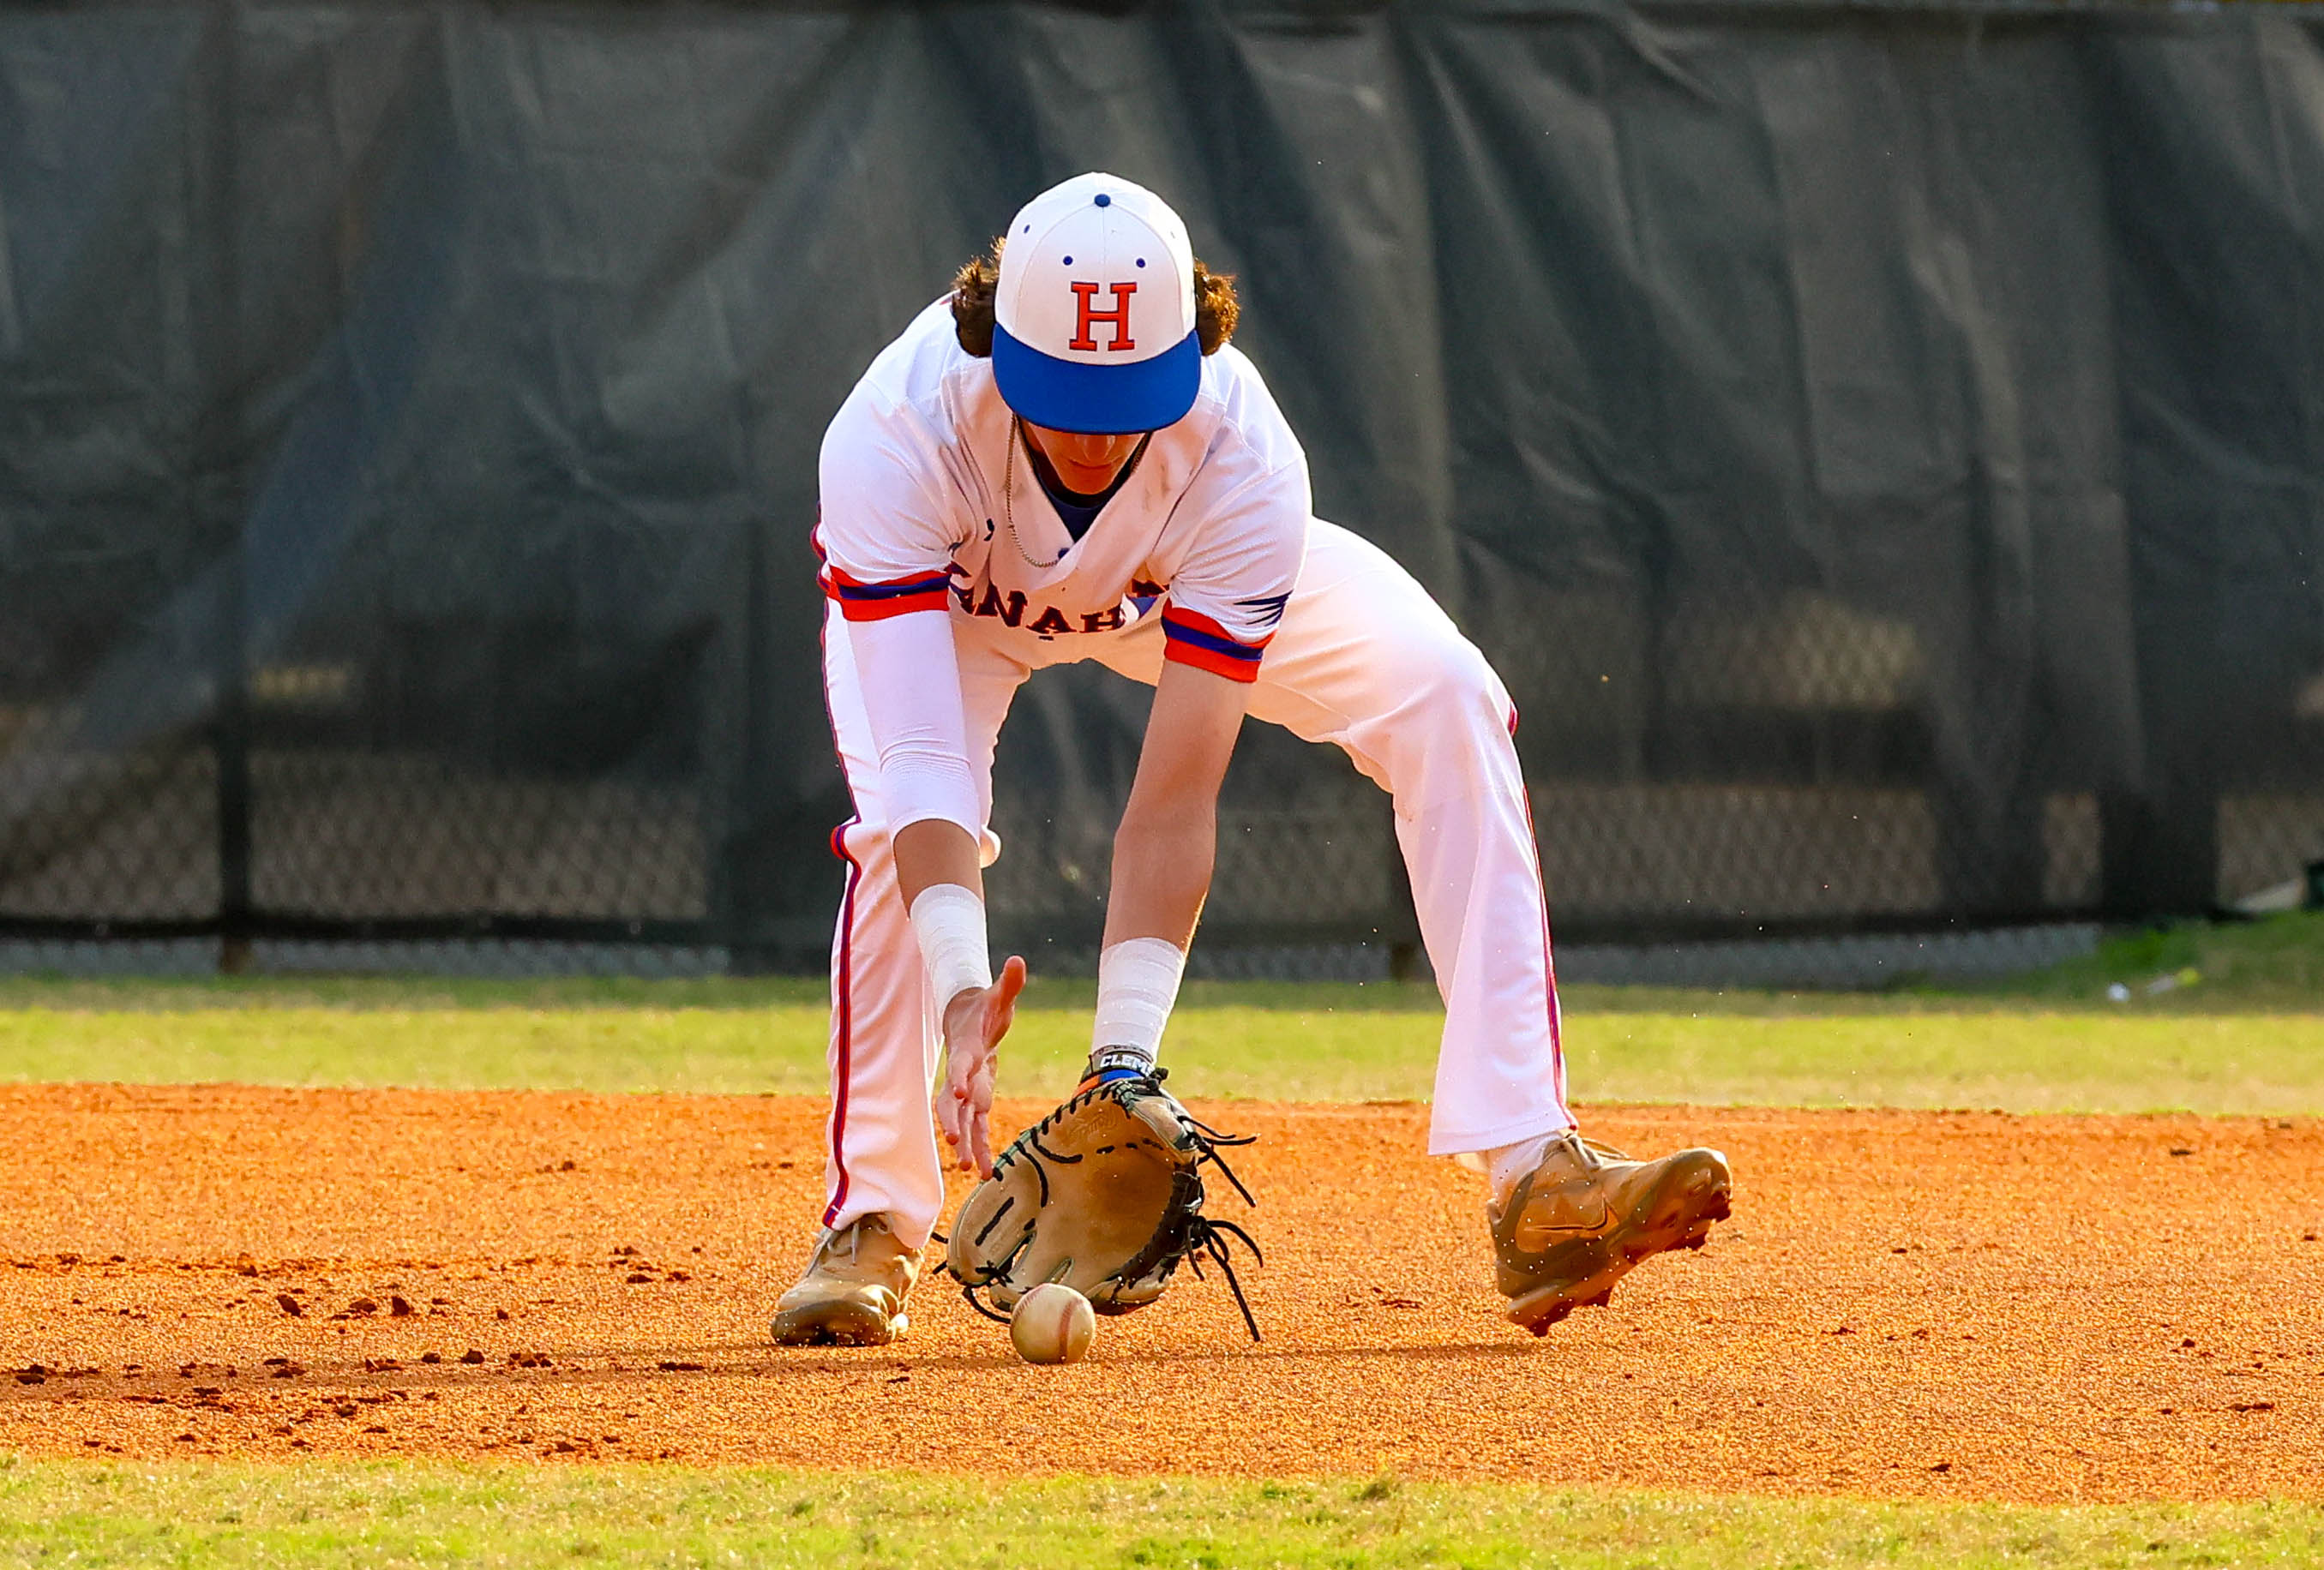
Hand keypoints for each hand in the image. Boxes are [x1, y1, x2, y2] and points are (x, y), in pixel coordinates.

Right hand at [935, 955, 1027, 1176]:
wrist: (967, 1018)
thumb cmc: (985, 1006)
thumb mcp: (998, 994)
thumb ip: (1008, 982)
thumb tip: (1018, 960)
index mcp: (967, 1048)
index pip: (960, 1064)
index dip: (957, 1077)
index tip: (958, 1093)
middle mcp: (962, 1072)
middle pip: (952, 1100)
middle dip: (953, 1121)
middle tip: (955, 1142)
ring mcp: (966, 1088)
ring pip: (961, 1120)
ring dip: (966, 1143)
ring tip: (971, 1169)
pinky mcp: (975, 1098)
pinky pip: (975, 1127)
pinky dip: (980, 1147)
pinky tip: (987, 1172)